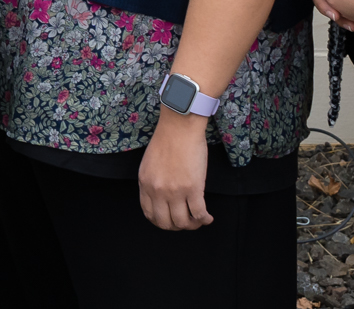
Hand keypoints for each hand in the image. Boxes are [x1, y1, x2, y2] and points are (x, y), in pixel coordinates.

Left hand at [138, 112, 211, 231]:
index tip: (171, 221)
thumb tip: (161, 199)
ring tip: (198, 220)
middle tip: (186, 222)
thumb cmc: (167, 141)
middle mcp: (158, 190)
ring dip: (192, 225)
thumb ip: (153, 182)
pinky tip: (208, 218)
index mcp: (145, 184)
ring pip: (183, 222)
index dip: (161, 222)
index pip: (149, 214)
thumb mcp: (150, 164)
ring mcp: (175, 191)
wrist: (179, 127)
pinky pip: (199, 214)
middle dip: (177, 227)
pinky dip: (205, 220)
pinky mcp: (193, 188)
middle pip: (165, 223)